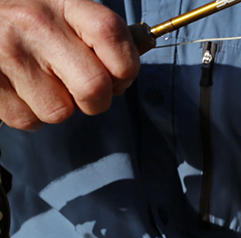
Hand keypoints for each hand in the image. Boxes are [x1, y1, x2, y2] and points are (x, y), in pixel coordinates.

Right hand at [0, 0, 138, 129]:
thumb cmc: (25, 18)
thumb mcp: (61, 10)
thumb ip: (95, 36)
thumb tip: (126, 72)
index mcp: (62, 3)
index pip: (111, 34)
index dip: (127, 66)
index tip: (119, 74)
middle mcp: (35, 25)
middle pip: (93, 88)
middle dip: (96, 100)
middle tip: (82, 89)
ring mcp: (8, 53)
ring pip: (59, 112)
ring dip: (57, 105)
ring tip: (39, 80)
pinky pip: (27, 120)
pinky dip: (28, 112)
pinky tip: (18, 87)